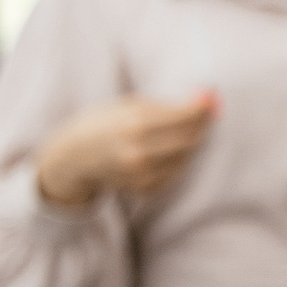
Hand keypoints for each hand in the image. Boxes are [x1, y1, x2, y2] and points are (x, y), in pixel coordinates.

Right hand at [34, 90, 217, 207]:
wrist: (75, 158)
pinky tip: (165, 148)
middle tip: (203, 114)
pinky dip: (178, 158)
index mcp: (134, 124)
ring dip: (191, 141)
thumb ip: (166, 105)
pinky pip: (175, 170)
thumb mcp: (130, 104)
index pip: (185, 116)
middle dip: (202, 124)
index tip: (211, 98)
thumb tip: (207, 99)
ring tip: (179, 129)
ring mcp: (141, 173)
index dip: (203, 107)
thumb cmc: (106, 123)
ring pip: (186, 155)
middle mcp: (139, 151)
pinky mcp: (145, 188)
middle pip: (191, 137)